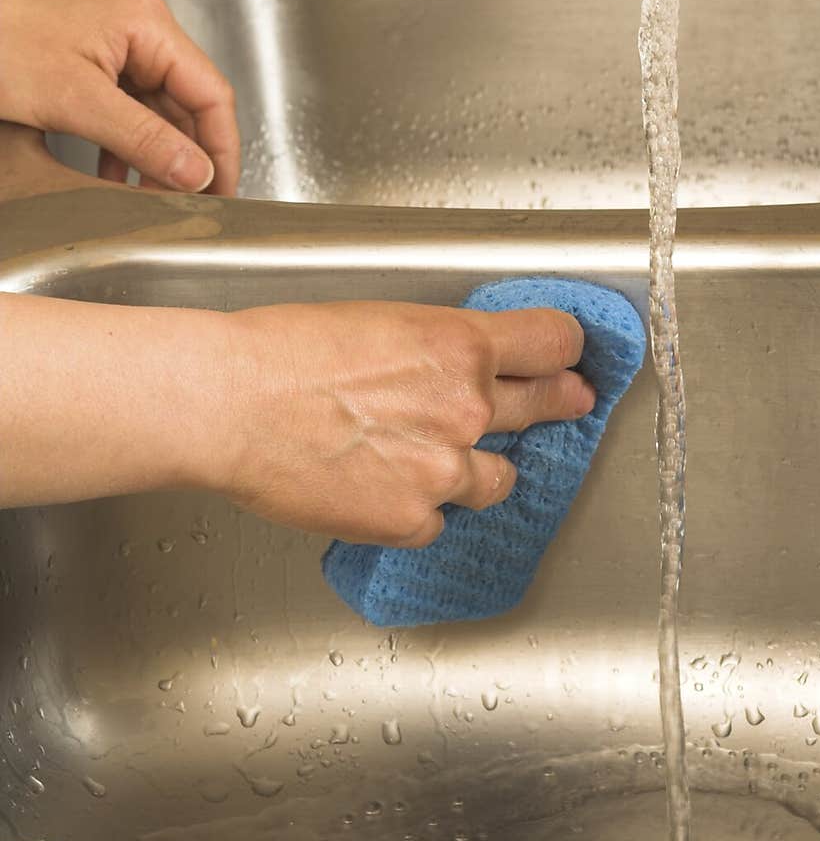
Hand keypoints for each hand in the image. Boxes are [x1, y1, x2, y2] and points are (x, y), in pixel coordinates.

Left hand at [0, 0, 238, 193]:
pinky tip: (115, 179)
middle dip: (186, 159)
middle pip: (188, 106)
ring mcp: (117, 46)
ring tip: (150, 197)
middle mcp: (140, 30)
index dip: (221, 149)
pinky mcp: (93, 63)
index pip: (211, 94)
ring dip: (155, 158)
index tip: (220, 193)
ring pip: (158, 114)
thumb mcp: (75, 100)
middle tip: (183, 204)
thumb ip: (143, 139)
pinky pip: (128, 112)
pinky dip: (127, 148)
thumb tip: (197, 172)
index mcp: (148, 24)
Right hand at [0, 297, 592, 548]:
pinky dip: (416, 510)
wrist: (228, 404)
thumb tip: (465, 362)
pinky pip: (437, 521)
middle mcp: (467, 408)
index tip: (570, 358)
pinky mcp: (411, 520)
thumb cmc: (279, 351)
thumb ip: (435, 345)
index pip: (555, 342)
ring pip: (498, 478)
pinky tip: (378, 489)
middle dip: (559, 403)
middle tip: (569, 403)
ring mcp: (444, 471)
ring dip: (477, 469)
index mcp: (458, 345)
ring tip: (435, 460)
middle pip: (545, 405)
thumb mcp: (376, 319)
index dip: (566, 350)